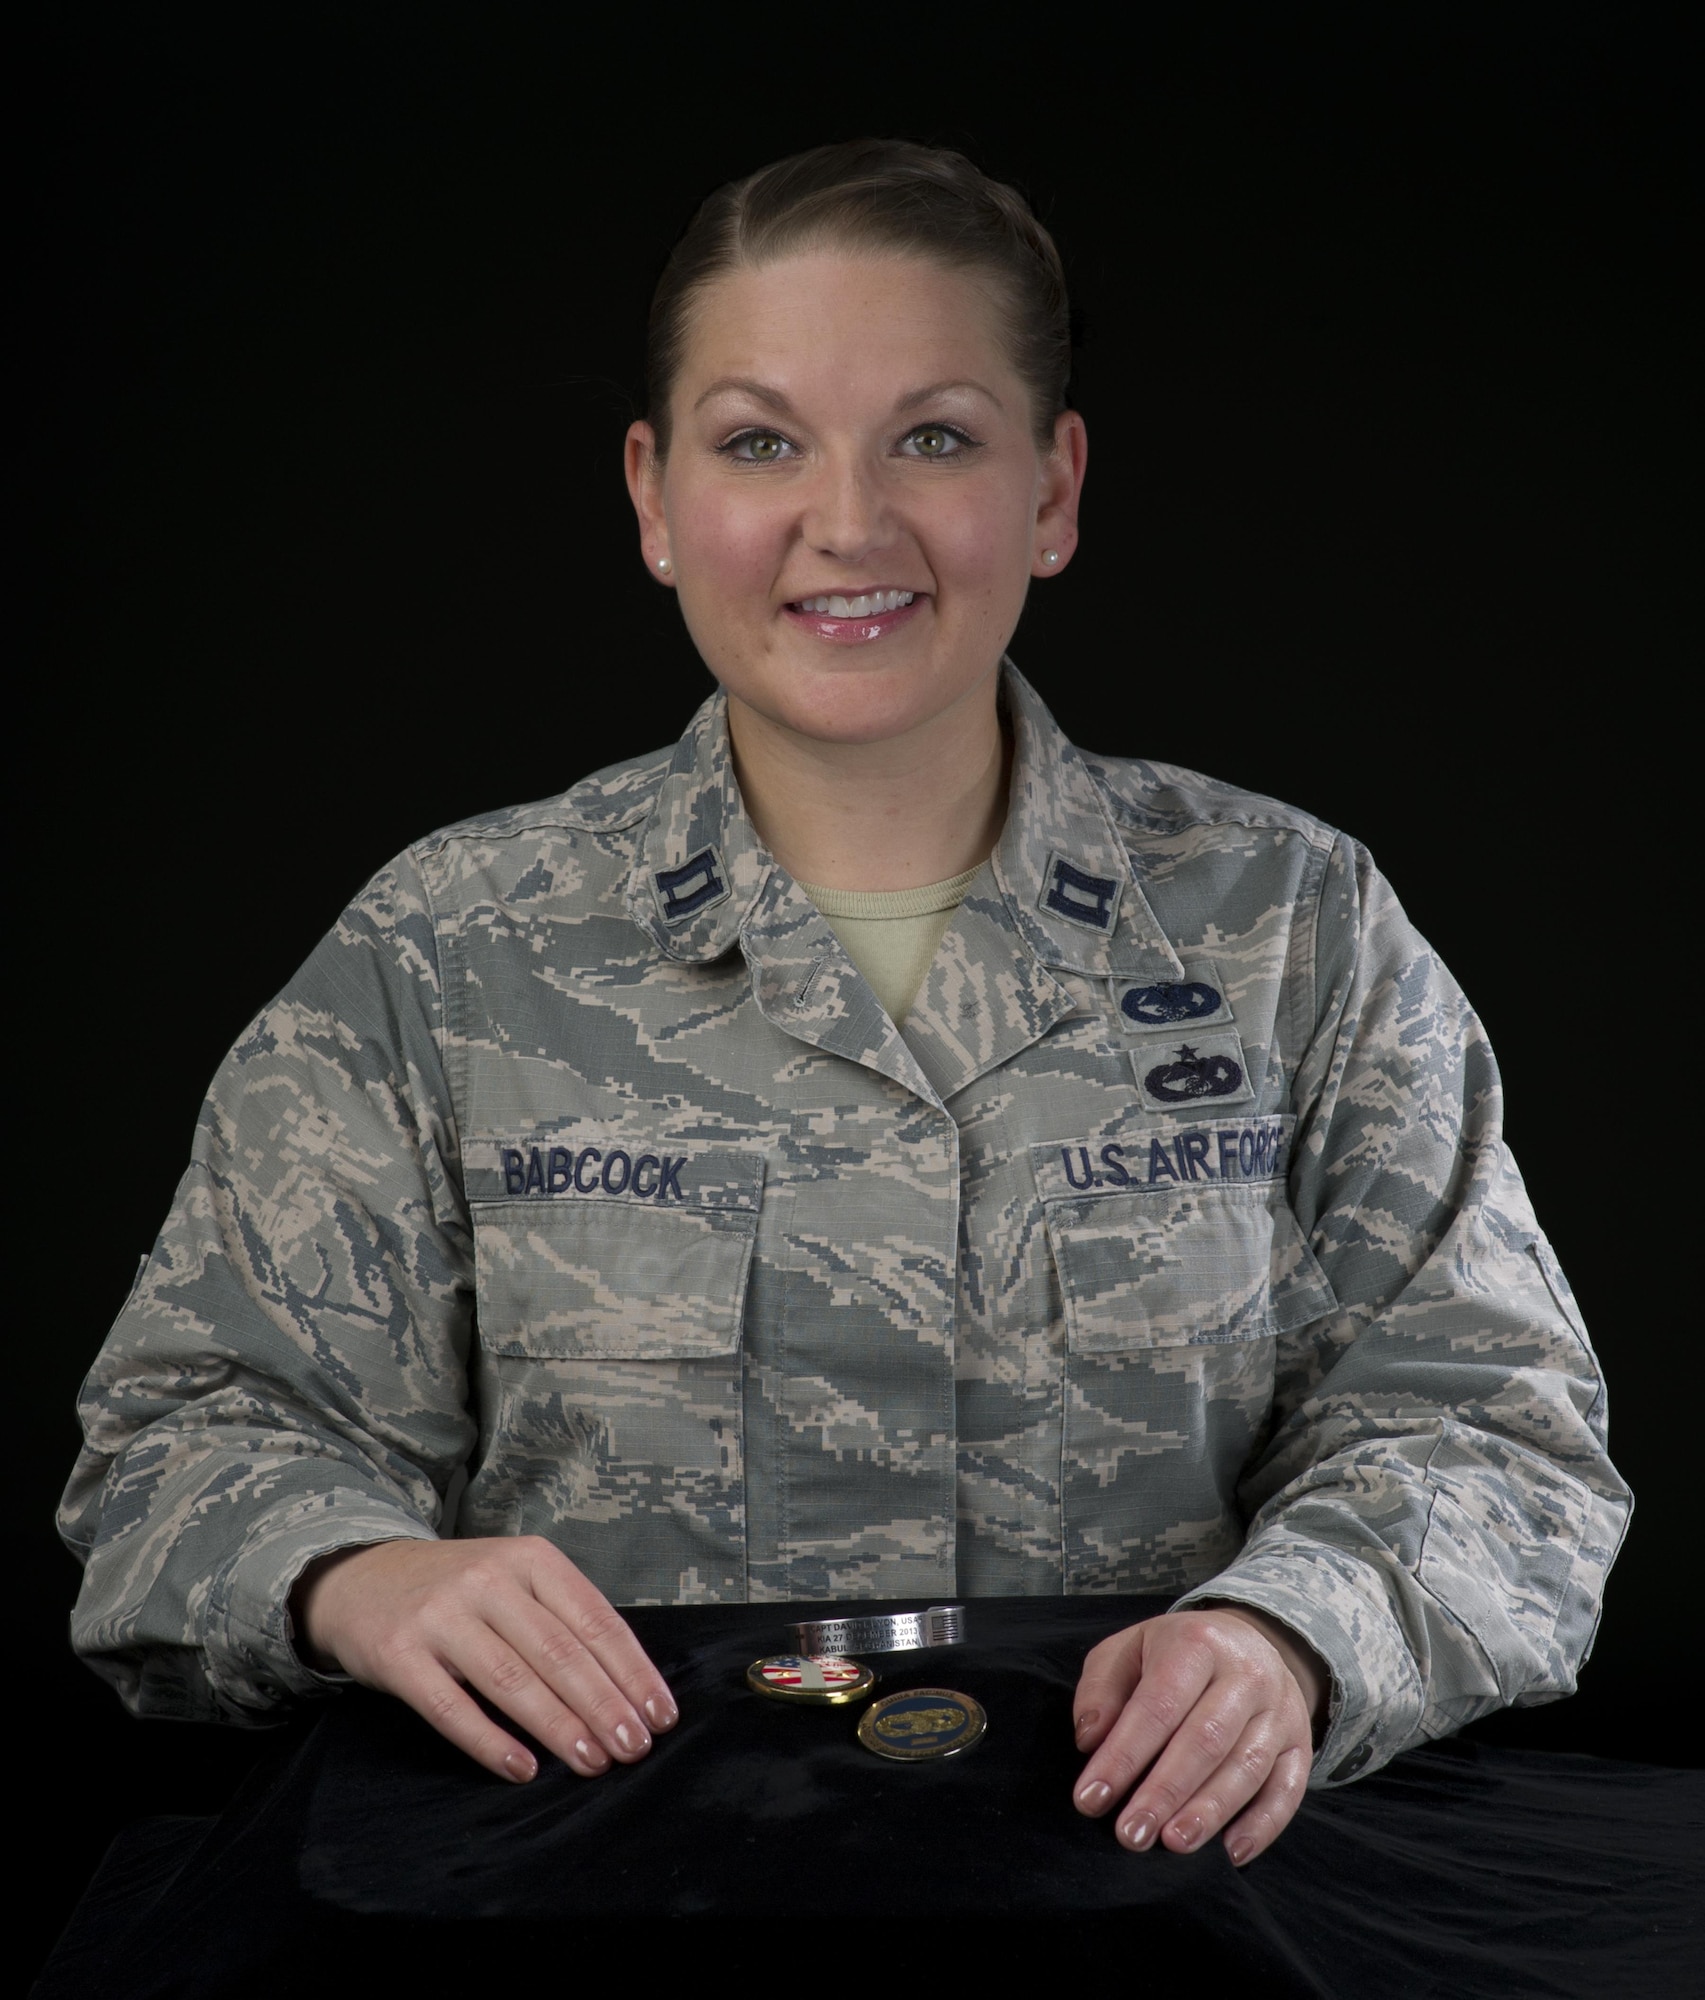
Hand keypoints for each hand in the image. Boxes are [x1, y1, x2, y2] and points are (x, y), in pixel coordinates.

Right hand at [291, 1537, 677, 1784]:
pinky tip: (522, 1768)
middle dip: (604, 1705)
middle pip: (559, 1651)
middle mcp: (488, 1580)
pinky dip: (490, 1742)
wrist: (361, 1578)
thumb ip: (562, 1620)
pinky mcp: (399, 1655)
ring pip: (512, 1679)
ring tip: (593, 1762)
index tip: (660, 1715)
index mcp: (530, 1559)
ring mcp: (441, 1616)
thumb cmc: (459, 1591)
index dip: (632, 1670)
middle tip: (634, 1748)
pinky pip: (451, 1707)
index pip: (595, 1619)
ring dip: (559, 1726)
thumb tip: (626, 1687)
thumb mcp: (515, 1580)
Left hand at [1071, 1605, 1325, 1864]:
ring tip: (1173, 1843)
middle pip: (1205, 1739)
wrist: (1247, 1640)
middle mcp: (1246, 1674)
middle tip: (1131, 1834)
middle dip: (1164, 1792)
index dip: (1122, 1755)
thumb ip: (1100, 1690)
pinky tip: (1232, 1853)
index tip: (1090, 1799)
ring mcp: (1279, 1710)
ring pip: (1247, 1767)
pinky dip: (1263, 1825)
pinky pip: (1289, 1789)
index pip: (1157, 1705)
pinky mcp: (1300, 1744)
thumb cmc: (1174, 1654)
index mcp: (1197, 1643)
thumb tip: (1089, 1741)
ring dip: (1209, 1811)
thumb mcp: (1127, 1650)